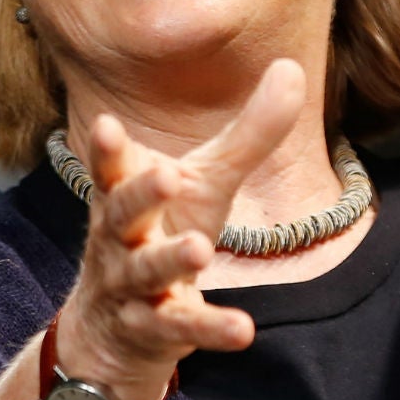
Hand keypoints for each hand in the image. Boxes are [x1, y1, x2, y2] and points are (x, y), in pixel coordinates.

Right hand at [55, 58, 304, 399]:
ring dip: (169, 260)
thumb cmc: (160, 234)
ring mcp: (131, 288)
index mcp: (125, 197)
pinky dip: (209, 328)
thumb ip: (246, 135)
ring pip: (144, 273)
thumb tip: (291, 67)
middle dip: (139, 195)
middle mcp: (119, 239)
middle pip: (120, 215)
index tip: (108, 124)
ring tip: (199, 247)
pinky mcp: (152, 331)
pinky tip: (243, 330)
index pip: (113, 169)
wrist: (114, 333)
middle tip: (166, 176)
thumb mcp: (204, 184)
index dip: (108, 150)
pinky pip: (180, 328)